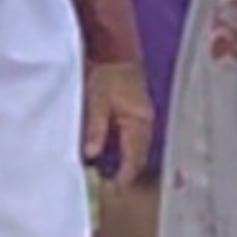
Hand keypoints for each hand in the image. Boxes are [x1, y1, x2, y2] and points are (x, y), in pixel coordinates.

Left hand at [83, 56, 154, 180]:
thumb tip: (91, 156)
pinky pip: (134, 136)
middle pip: (139, 155)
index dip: (124, 177)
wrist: (112, 46)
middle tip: (112, 187)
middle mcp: (145, 121)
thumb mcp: (95, 100)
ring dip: (127, 160)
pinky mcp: (136, 109)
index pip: (134, 158)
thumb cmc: (104, 71)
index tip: (113, 190)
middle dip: (127, 172)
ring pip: (138, 147)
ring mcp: (142, 115)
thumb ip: (95, 129)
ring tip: (112, 174)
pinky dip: (126, 148)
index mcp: (138, 121)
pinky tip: (114, 152)